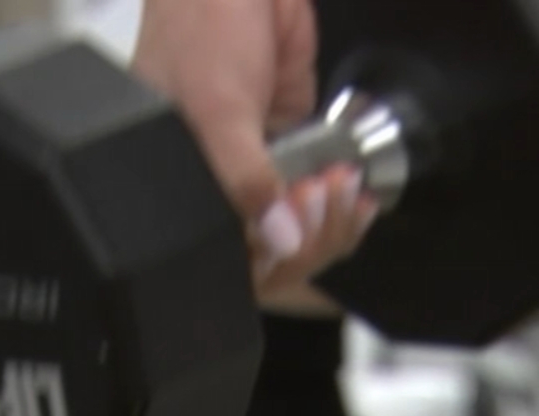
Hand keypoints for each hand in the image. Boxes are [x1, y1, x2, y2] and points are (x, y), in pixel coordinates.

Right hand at [132, 0, 377, 295]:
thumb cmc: (198, 32)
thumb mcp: (215, 111)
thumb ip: (246, 178)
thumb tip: (279, 238)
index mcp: (181, 192)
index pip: (226, 260)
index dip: (266, 260)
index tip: (292, 232)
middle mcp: (220, 188)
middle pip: (271, 253)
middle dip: (309, 239)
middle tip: (321, 197)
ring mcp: (260, 169)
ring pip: (302, 229)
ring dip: (333, 222)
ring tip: (343, 188)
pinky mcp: (295, 145)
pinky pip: (322, 194)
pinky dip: (344, 200)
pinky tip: (357, 193)